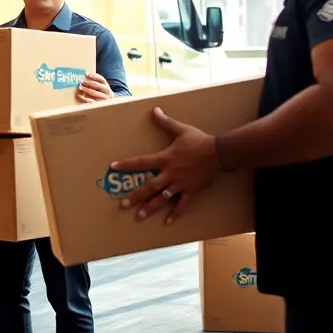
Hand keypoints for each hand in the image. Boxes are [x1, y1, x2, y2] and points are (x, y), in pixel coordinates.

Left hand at [77, 72, 113, 102]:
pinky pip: (93, 101)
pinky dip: (87, 98)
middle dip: (89, 83)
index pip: (101, 79)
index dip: (95, 76)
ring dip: (87, 89)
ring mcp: (104, 98)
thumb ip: (94, 80)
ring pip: (95, 93)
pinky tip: (82, 96)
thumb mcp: (101, 86)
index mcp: (106, 85)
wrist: (110, 102)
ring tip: (80, 87)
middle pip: (97, 85)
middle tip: (82, 81)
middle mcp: (106, 91)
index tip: (88, 74)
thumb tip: (86, 75)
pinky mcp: (100, 104)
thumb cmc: (102, 92)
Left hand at [110, 107, 219, 224]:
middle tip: (122, 205)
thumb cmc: (199, 140)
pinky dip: (175, 213)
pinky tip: (167, 222)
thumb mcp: (181, 129)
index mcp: (165, 159)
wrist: (219, 153)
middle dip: (135, 196)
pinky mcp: (191, 190)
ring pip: (162, 198)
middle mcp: (170, 173)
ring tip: (139, 216)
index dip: (127, 164)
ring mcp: (180, 183)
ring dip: (151, 207)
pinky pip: (182, 204)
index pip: (141, 162)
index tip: (113, 166)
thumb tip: (154, 110)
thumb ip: (166, 122)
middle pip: (149, 187)